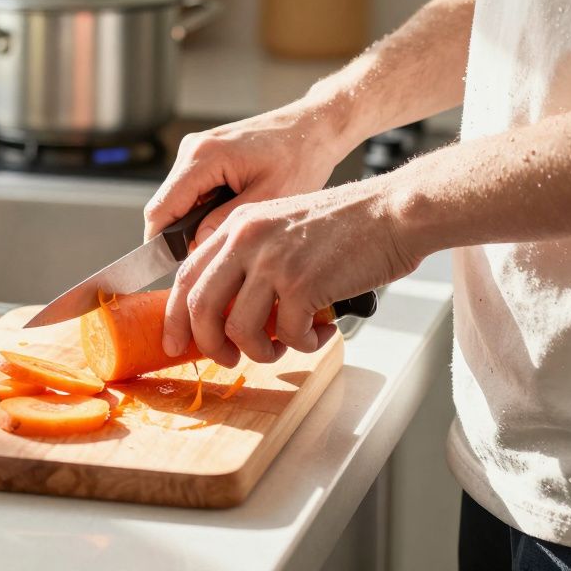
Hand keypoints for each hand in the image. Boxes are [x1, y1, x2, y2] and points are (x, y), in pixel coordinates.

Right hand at [143, 106, 350, 241]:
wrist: (315, 126)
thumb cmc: (300, 156)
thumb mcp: (269, 197)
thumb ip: (225, 222)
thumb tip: (197, 244)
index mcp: (203, 157)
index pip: (160, 210)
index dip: (162, 243)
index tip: (179, 267)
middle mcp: (193, 149)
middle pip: (166, 205)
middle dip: (184, 233)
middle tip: (218, 250)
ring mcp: (197, 148)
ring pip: (178, 199)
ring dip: (196, 219)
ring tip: (232, 226)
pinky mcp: (205, 152)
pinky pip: (192, 188)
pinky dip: (205, 206)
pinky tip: (233, 209)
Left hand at [162, 179, 421, 364]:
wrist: (394, 211)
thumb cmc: (347, 225)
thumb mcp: (281, 228)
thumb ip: (251, 259)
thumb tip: (229, 311)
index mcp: (237, 226)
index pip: (187, 276)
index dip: (176, 316)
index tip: (176, 342)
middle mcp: (247, 240)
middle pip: (201, 307)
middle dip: (208, 345)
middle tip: (226, 359)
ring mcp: (273, 261)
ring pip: (240, 329)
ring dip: (261, 351)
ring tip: (284, 348)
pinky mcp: (303, 283)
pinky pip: (288, 335)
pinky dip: (303, 344)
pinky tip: (320, 334)